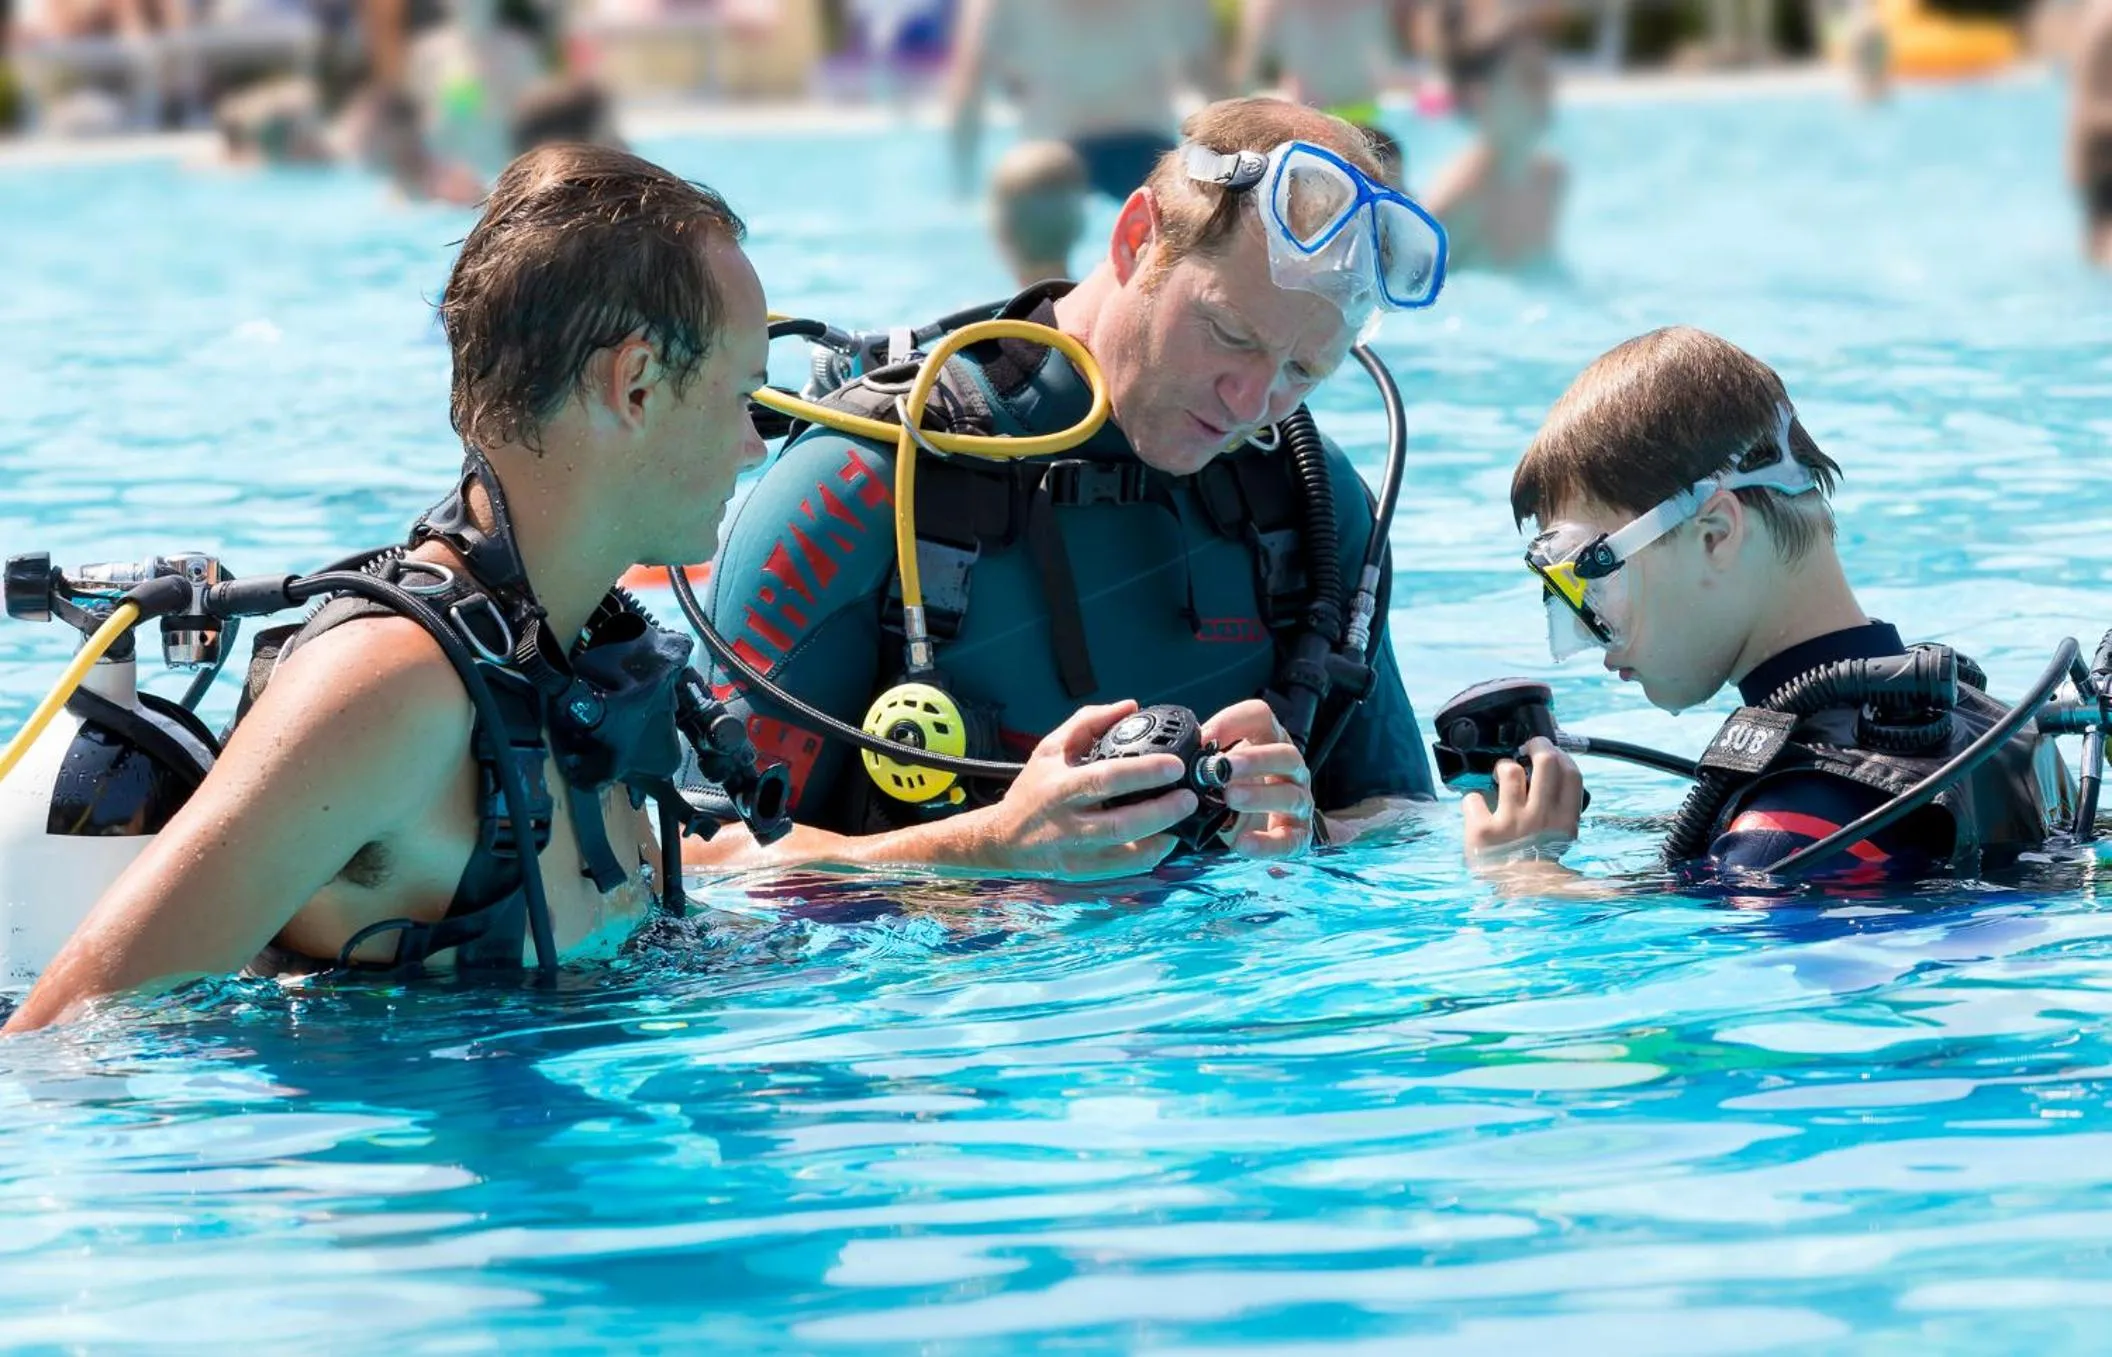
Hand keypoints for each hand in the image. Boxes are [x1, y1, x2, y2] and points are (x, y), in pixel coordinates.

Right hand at [957, 700, 1194, 879]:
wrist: (1002, 839)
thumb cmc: (1033, 789)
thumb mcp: (1050, 748)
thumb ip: (1088, 722)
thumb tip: (1131, 707)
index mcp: (1061, 787)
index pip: (1106, 779)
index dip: (1144, 772)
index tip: (1174, 765)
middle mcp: (1068, 823)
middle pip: (1121, 823)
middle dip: (1162, 811)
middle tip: (1190, 797)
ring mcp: (1077, 852)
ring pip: (1126, 852)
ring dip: (1162, 836)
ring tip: (1185, 819)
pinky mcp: (1084, 872)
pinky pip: (1124, 868)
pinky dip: (1150, 856)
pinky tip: (1167, 840)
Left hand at [1201, 699, 1314, 860]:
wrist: (1269, 829)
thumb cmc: (1240, 789)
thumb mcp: (1224, 769)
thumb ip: (1206, 760)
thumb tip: (1174, 757)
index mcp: (1270, 743)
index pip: (1261, 717)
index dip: (1234, 722)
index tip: (1204, 737)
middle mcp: (1291, 770)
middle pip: (1285, 755)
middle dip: (1255, 760)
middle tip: (1224, 767)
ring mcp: (1299, 802)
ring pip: (1290, 795)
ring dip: (1259, 796)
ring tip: (1230, 798)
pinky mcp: (1297, 836)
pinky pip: (1288, 840)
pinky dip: (1266, 843)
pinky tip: (1242, 843)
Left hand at [1461, 737, 1583, 866]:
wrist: (1513, 893)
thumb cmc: (1535, 858)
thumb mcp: (1559, 837)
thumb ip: (1559, 808)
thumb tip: (1556, 766)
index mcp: (1564, 821)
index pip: (1571, 773)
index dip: (1559, 753)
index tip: (1549, 750)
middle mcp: (1540, 819)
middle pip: (1546, 760)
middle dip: (1535, 745)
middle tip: (1525, 748)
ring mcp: (1511, 823)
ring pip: (1509, 770)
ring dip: (1502, 768)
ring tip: (1499, 779)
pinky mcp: (1482, 829)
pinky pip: (1473, 795)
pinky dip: (1473, 799)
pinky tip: (1478, 808)